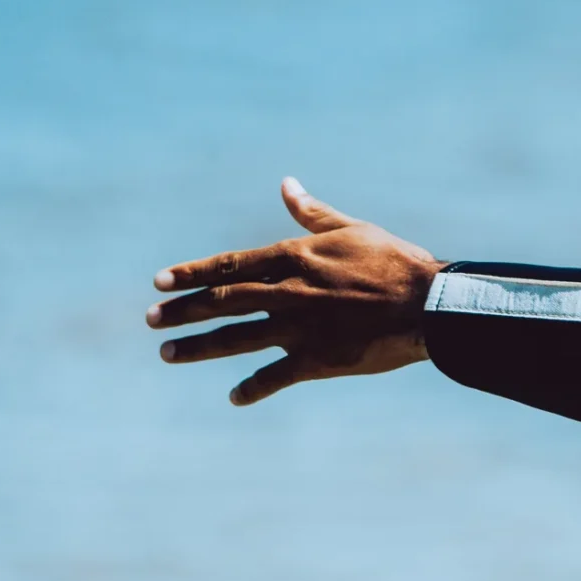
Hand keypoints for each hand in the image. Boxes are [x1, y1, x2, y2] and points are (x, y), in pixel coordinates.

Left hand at [147, 177, 441, 405]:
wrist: (429, 305)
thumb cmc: (395, 262)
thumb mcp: (352, 229)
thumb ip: (313, 213)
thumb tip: (286, 184)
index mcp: (293, 259)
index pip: (228, 266)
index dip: (191, 274)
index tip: (159, 281)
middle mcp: (286, 293)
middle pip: (221, 302)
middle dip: (182, 311)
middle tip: (151, 319)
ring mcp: (298, 329)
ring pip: (235, 339)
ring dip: (198, 347)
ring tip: (167, 354)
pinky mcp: (317, 360)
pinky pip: (275, 377)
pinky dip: (253, 387)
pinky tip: (234, 396)